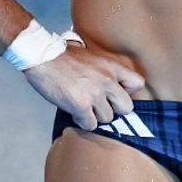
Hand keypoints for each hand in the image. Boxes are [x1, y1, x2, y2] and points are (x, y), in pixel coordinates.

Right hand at [23, 44, 144, 130]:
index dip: (128, 92)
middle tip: (101, 107)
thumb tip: (114, 85)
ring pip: (107, 118)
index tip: (116, 94)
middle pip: (127, 108)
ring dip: (96, 117)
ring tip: (85, 109)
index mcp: (113, 66)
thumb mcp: (95, 57)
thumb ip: (107, 71)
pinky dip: (83, 122)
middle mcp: (109, 80)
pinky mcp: (81, 105)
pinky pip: (90, 124)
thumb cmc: (65, 57)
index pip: (138, 84)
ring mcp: (96, 93)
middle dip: (114, 110)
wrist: (43, 58)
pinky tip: (76, 113)